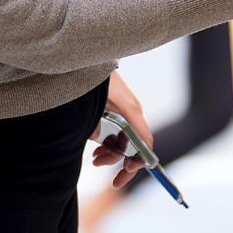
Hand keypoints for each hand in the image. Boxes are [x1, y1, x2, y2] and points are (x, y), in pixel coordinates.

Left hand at [89, 70, 153, 188]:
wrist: (87, 57)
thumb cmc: (92, 80)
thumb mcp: (92, 105)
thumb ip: (95, 126)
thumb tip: (97, 141)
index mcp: (131, 111)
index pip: (145, 143)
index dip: (137, 163)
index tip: (123, 175)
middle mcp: (132, 111)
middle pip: (134, 144)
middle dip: (119, 161)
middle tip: (103, 171)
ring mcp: (125, 109)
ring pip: (124, 139)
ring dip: (111, 152)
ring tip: (95, 159)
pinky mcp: (116, 107)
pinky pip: (117, 130)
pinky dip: (108, 141)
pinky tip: (95, 145)